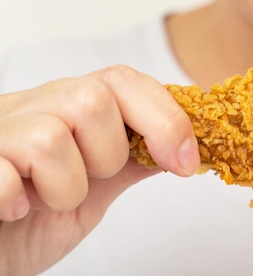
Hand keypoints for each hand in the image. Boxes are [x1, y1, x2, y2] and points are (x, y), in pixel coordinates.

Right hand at [0, 66, 199, 275]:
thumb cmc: (37, 219)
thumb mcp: (98, 186)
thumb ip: (134, 160)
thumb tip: (187, 145)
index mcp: (67, 106)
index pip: (123, 81)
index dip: (164, 118)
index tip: (186, 162)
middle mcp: (30, 108)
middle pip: (92, 98)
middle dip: (108, 155)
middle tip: (90, 182)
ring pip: (49, 138)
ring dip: (64, 189)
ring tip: (44, 202)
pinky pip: (0, 173)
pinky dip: (16, 200)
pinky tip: (14, 209)